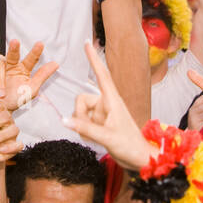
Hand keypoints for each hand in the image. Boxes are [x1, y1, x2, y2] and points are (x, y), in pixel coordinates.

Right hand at [64, 42, 152, 171]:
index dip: (93, 59)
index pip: (101, 75)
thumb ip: (85, 128)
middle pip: (82, 99)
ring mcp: (103, 113)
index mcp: (112, 101)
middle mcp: (106, 104)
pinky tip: (95, 140)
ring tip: (96, 137)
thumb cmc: (129, 145)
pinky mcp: (100, 123)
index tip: (87, 42)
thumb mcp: (107, 138)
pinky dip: (84, 130)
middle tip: (88, 131)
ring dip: (83, 125)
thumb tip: (64, 120)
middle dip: (79, 114)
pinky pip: (83, 121)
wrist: (139, 159)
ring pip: (81, 112)